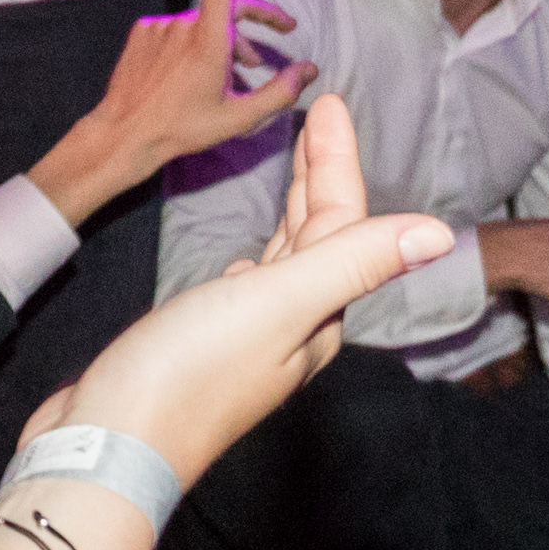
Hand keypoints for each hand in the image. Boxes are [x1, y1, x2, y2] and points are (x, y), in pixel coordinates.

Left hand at [25, 0, 311, 223]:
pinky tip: (195, 71)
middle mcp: (183, 26)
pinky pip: (177, 31)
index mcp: (208, 41)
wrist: (125, 134)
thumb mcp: (239, 118)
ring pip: (202, 23)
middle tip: (284, 28)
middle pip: (228, 5)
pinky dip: (193, 43)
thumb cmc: (181, 128)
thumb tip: (308, 69)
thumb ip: (280, 91)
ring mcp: (159, 28)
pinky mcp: (142, 33)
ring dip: (225, 40)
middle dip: (258, 15)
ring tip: (239, 71)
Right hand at [57, 94, 452, 486]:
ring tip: (294, 166)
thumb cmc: (187, 374)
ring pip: (289, 258)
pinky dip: (260, 254)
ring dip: (294, 208)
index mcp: (318, 315)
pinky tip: (249, 258)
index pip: (342, 222)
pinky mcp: (206, 343)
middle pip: (322, 236)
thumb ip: (351, 262)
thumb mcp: (276, 305)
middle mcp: (294, 327)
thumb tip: (439, 234)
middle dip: (322, 174)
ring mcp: (250, 337)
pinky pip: (252, 284)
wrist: (109, 446)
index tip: (327, 103)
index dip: (337, 161)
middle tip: (318, 115)